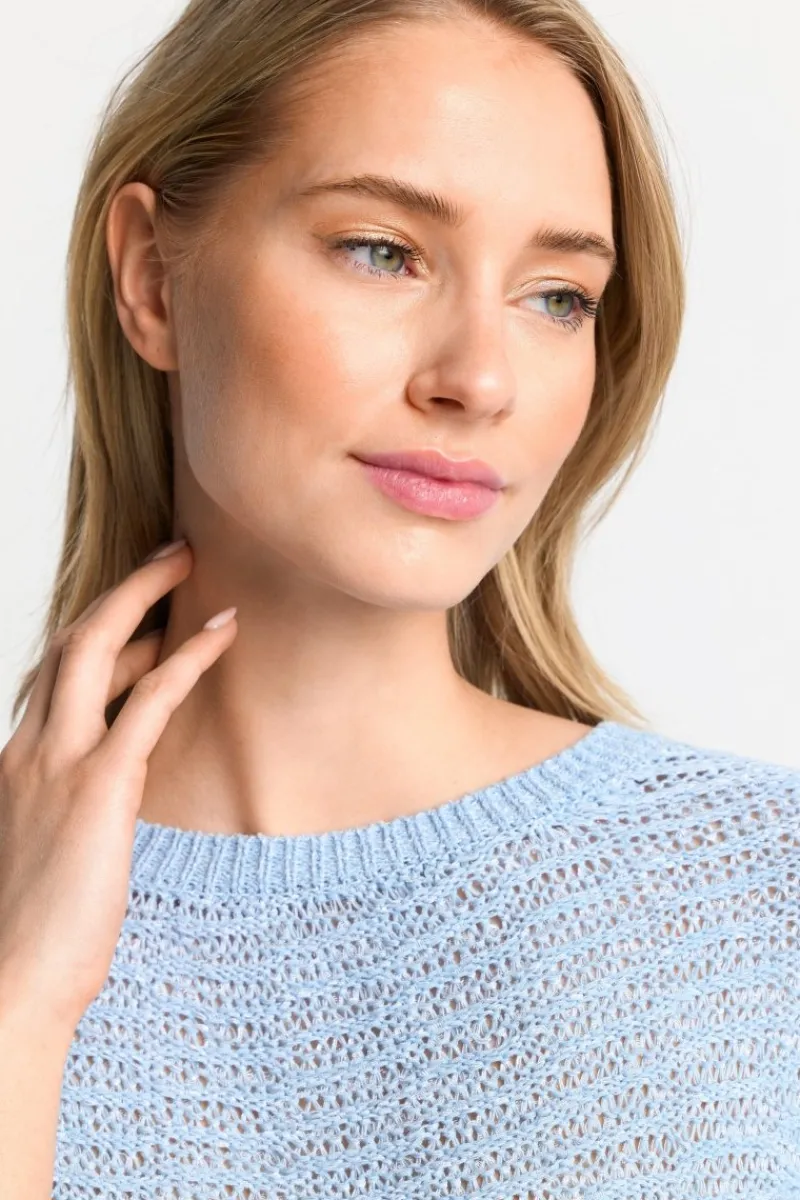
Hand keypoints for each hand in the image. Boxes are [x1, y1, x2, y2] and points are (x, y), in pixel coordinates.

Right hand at [0, 541, 236, 1034]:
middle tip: (170, 559)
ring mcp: (60, 760)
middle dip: (121, 590)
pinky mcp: (101, 784)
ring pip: (97, 646)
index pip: (54, 673)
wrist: (11, 984)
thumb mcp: (48, 850)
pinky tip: (225, 632)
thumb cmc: (34, 931)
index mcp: (16, 761)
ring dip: (146, 594)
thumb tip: (114, 791)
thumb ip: (73, 808)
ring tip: (191, 563)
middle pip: (70, 640)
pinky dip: (188, 657)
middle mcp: (30, 746)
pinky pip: (149, 700)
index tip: (142, 616)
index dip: (102, 635)